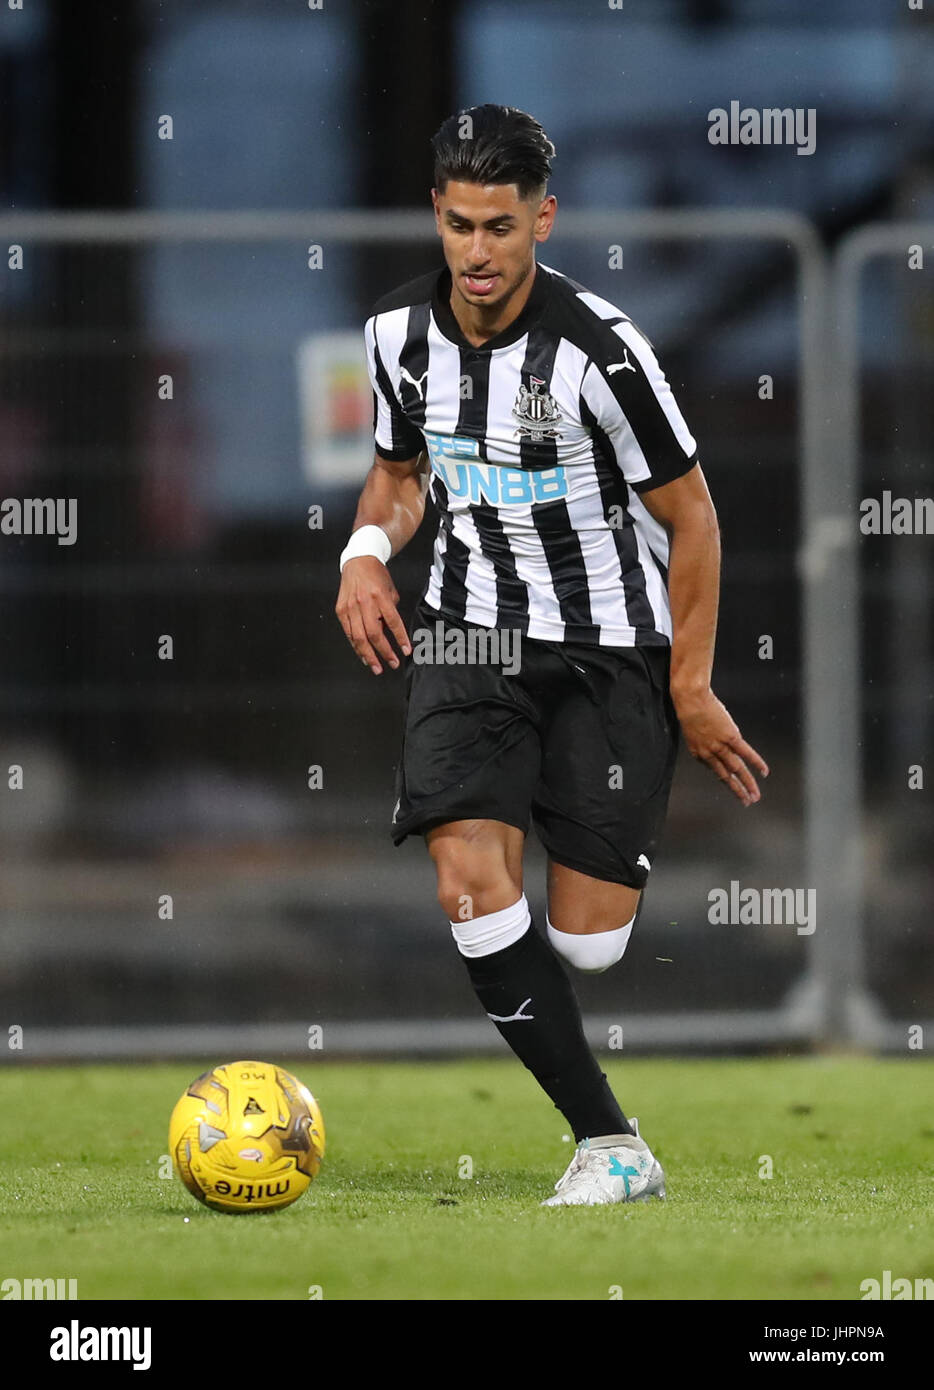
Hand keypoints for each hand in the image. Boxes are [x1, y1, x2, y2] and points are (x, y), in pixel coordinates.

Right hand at [335, 556, 411, 673]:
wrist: (358, 560)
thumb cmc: (377, 576)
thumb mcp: (390, 591)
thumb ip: (391, 612)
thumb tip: (390, 634)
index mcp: (380, 596)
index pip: (393, 622)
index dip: (400, 638)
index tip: (406, 651)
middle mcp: (364, 602)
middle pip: (373, 634)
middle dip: (384, 652)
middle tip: (392, 664)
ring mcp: (350, 607)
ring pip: (358, 637)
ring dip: (368, 655)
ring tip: (376, 667)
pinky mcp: (341, 610)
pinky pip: (349, 633)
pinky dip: (356, 646)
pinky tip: (363, 655)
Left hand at [672, 687, 767, 805]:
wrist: (690, 699)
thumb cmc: (689, 708)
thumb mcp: (692, 728)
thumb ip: (703, 737)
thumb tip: (713, 738)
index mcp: (698, 753)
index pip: (714, 769)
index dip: (724, 777)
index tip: (732, 782)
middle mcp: (709, 754)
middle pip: (726, 776)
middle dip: (737, 790)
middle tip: (746, 801)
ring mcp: (720, 746)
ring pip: (737, 769)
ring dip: (747, 784)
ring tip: (755, 796)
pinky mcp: (731, 737)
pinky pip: (746, 753)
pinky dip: (756, 763)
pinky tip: (764, 772)